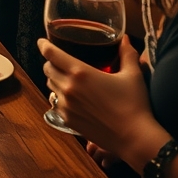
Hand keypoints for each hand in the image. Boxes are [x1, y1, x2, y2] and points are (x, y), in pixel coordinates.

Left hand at [39, 35, 167, 170]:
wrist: (135, 138)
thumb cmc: (134, 105)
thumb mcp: (132, 75)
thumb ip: (127, 54)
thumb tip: (126, 39)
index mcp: (79, 72)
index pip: (50, 53)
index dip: (44, 45)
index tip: (42, 42)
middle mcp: (68, 87)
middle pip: (47, 69)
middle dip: (51, 63)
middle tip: (60, 62)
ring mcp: (66, 105)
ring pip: (50, 86)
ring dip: (55, 80)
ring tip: (67, 79)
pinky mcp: (67, 120)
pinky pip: (56, 104)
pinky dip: (60, 98)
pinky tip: (72, 99)